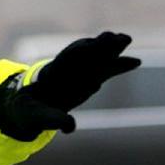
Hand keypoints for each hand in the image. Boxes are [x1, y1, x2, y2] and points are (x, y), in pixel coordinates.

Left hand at [0, 32, 140, 140]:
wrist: (29, 107)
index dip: (79, 53)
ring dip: (110, 49)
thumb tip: (70, 127)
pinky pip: (105, 70)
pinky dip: (118, 66)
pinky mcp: (88, 80)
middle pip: (85, 54)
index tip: (91, 45)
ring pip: (97, 58)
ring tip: (125, 39)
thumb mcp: (38, 117)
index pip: (67, 61)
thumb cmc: (31, 111)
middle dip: (98, 46)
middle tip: (116, 37)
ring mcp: (78, 73)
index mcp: (52, 76)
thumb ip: (53, 120)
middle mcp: (67, 71)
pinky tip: (135, 61)